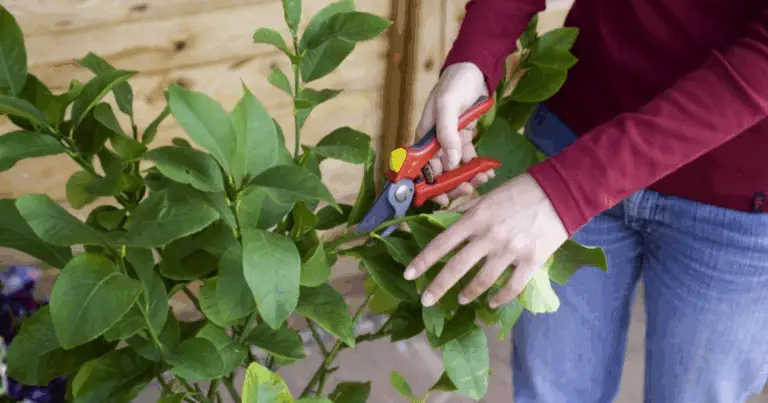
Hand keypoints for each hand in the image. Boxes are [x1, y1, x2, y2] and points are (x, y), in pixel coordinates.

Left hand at [403, 173, 568, 307]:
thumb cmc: (522, 190)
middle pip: (456, 267)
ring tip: (461, 299)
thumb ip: (467, 210)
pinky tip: (492, 303)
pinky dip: (500, 298)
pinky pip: (512, 287)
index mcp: (476, 218)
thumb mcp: (489, 196)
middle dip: (438, 287)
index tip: (409, 275)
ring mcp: (510, 250)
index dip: (423, 261)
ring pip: (482, 281)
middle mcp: (489, 236)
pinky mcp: (531, 261)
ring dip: (468, 293)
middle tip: (427, 300)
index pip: (442, 243)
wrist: (561, 192)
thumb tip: (446, 219)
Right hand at [415, 62, 493, 205]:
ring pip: (454, 168)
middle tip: (467, 191)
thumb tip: (450, 162)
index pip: (420, 167)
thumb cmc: (455, 84)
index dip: (427, 185)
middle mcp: (434, 142)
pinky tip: (489, 171)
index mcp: (424, 136)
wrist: (474, 68)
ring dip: (467, 178)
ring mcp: (450, 141)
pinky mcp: (464, 138)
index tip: (440, 198)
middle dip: (451, 185)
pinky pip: (468, 158)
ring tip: (482, 180)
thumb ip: (447, 134)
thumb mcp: (448, 106)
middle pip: (438, 172)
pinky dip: (477, 166)